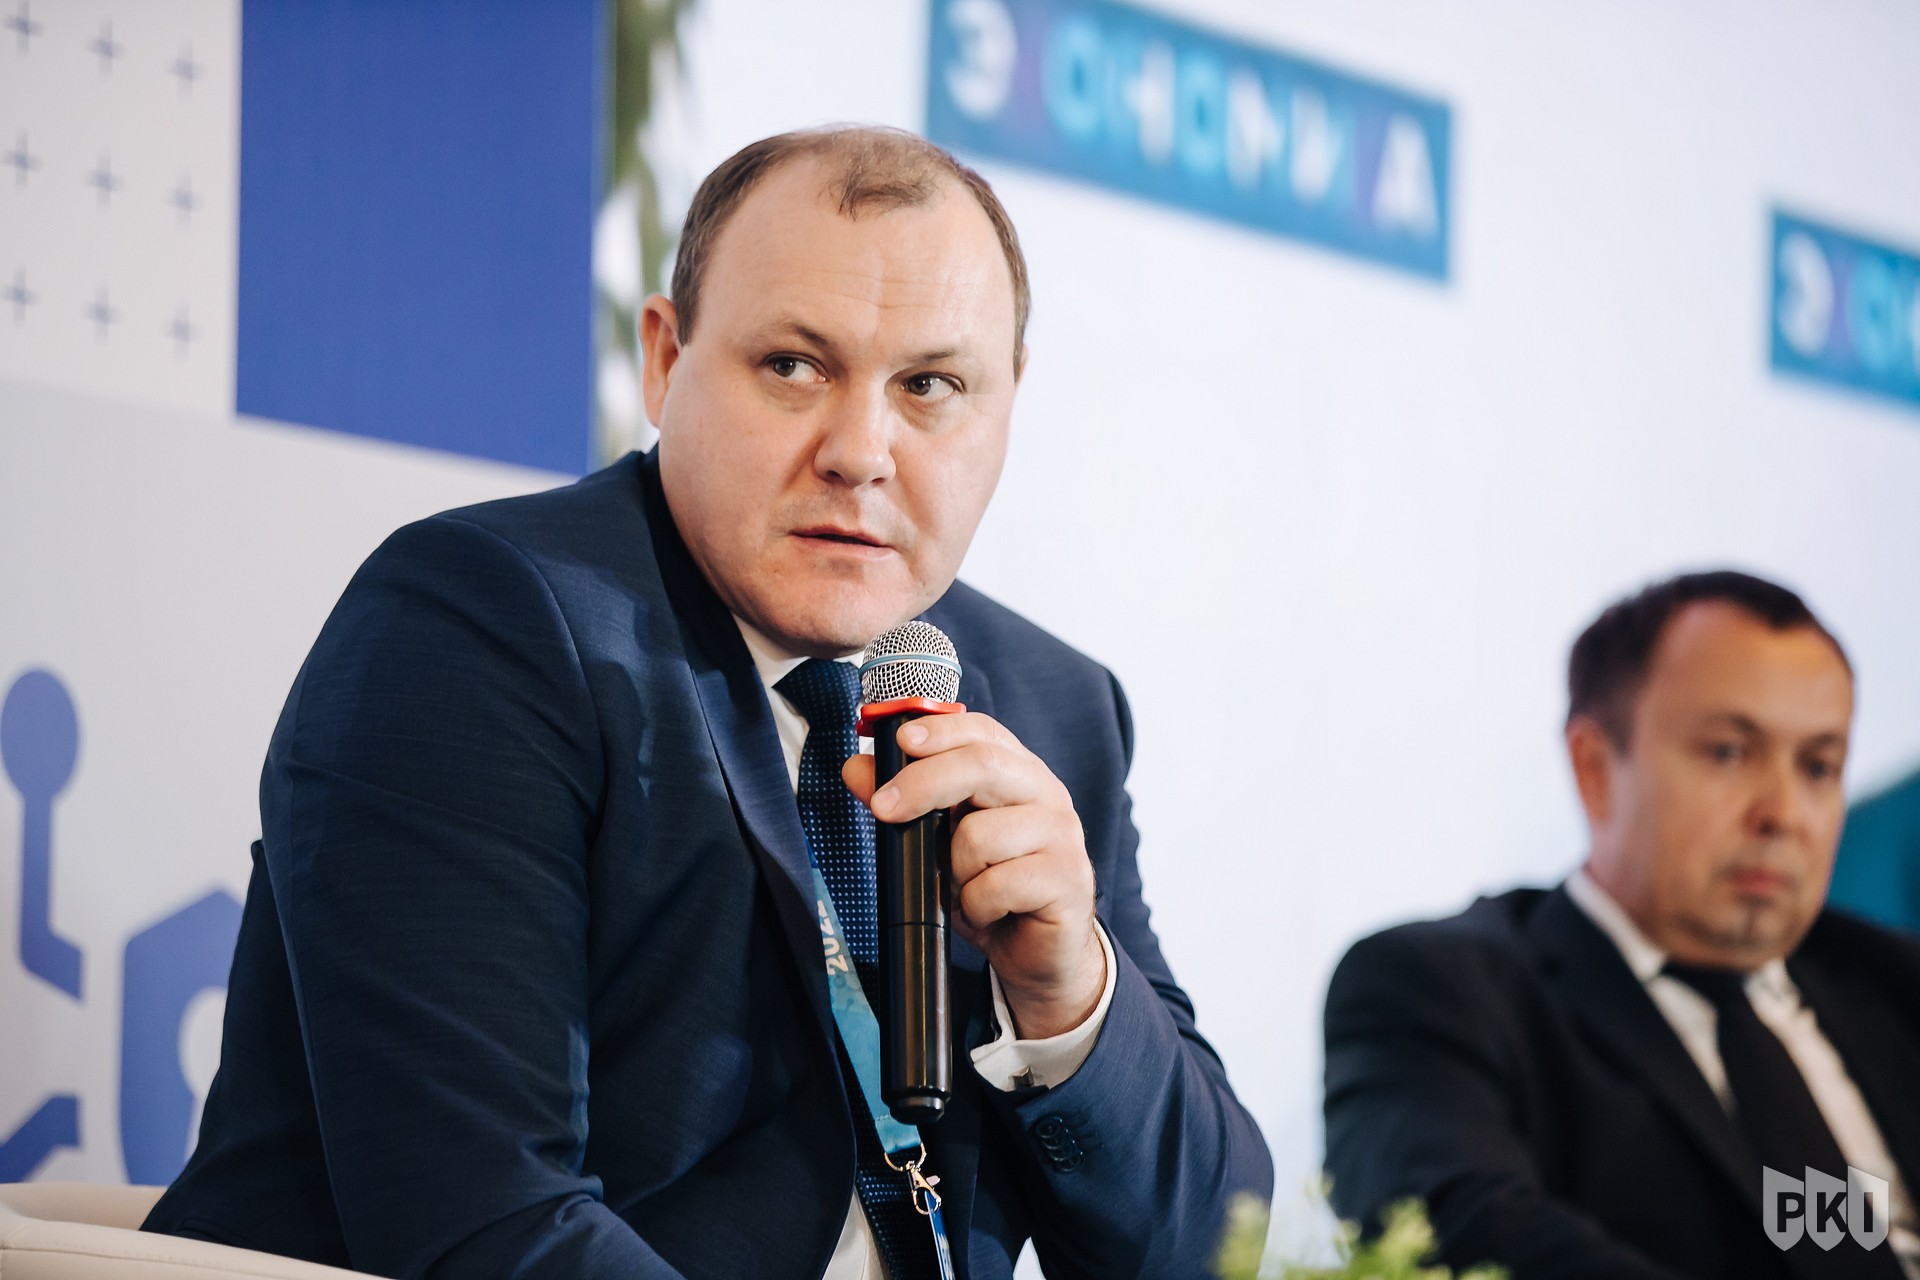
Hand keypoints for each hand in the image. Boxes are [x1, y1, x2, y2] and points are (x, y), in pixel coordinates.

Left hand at [842, 713, 1105, 1039]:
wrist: (1037, 954)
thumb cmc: (992, 889)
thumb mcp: (939, 843)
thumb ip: (904, 800)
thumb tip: (857, 769)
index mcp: (1019, 774)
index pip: (984, 732)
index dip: (941, 730)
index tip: (901, 741)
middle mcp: (1047, 795)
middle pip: (983, 765)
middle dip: (923, 784)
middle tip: (883, 810)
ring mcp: (1063, 836)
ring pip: (981, 834)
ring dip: (955, 871)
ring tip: (967, 886)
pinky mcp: (1068, 879)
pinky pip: (999, 885)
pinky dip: (977, 905)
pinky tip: (987, 910)